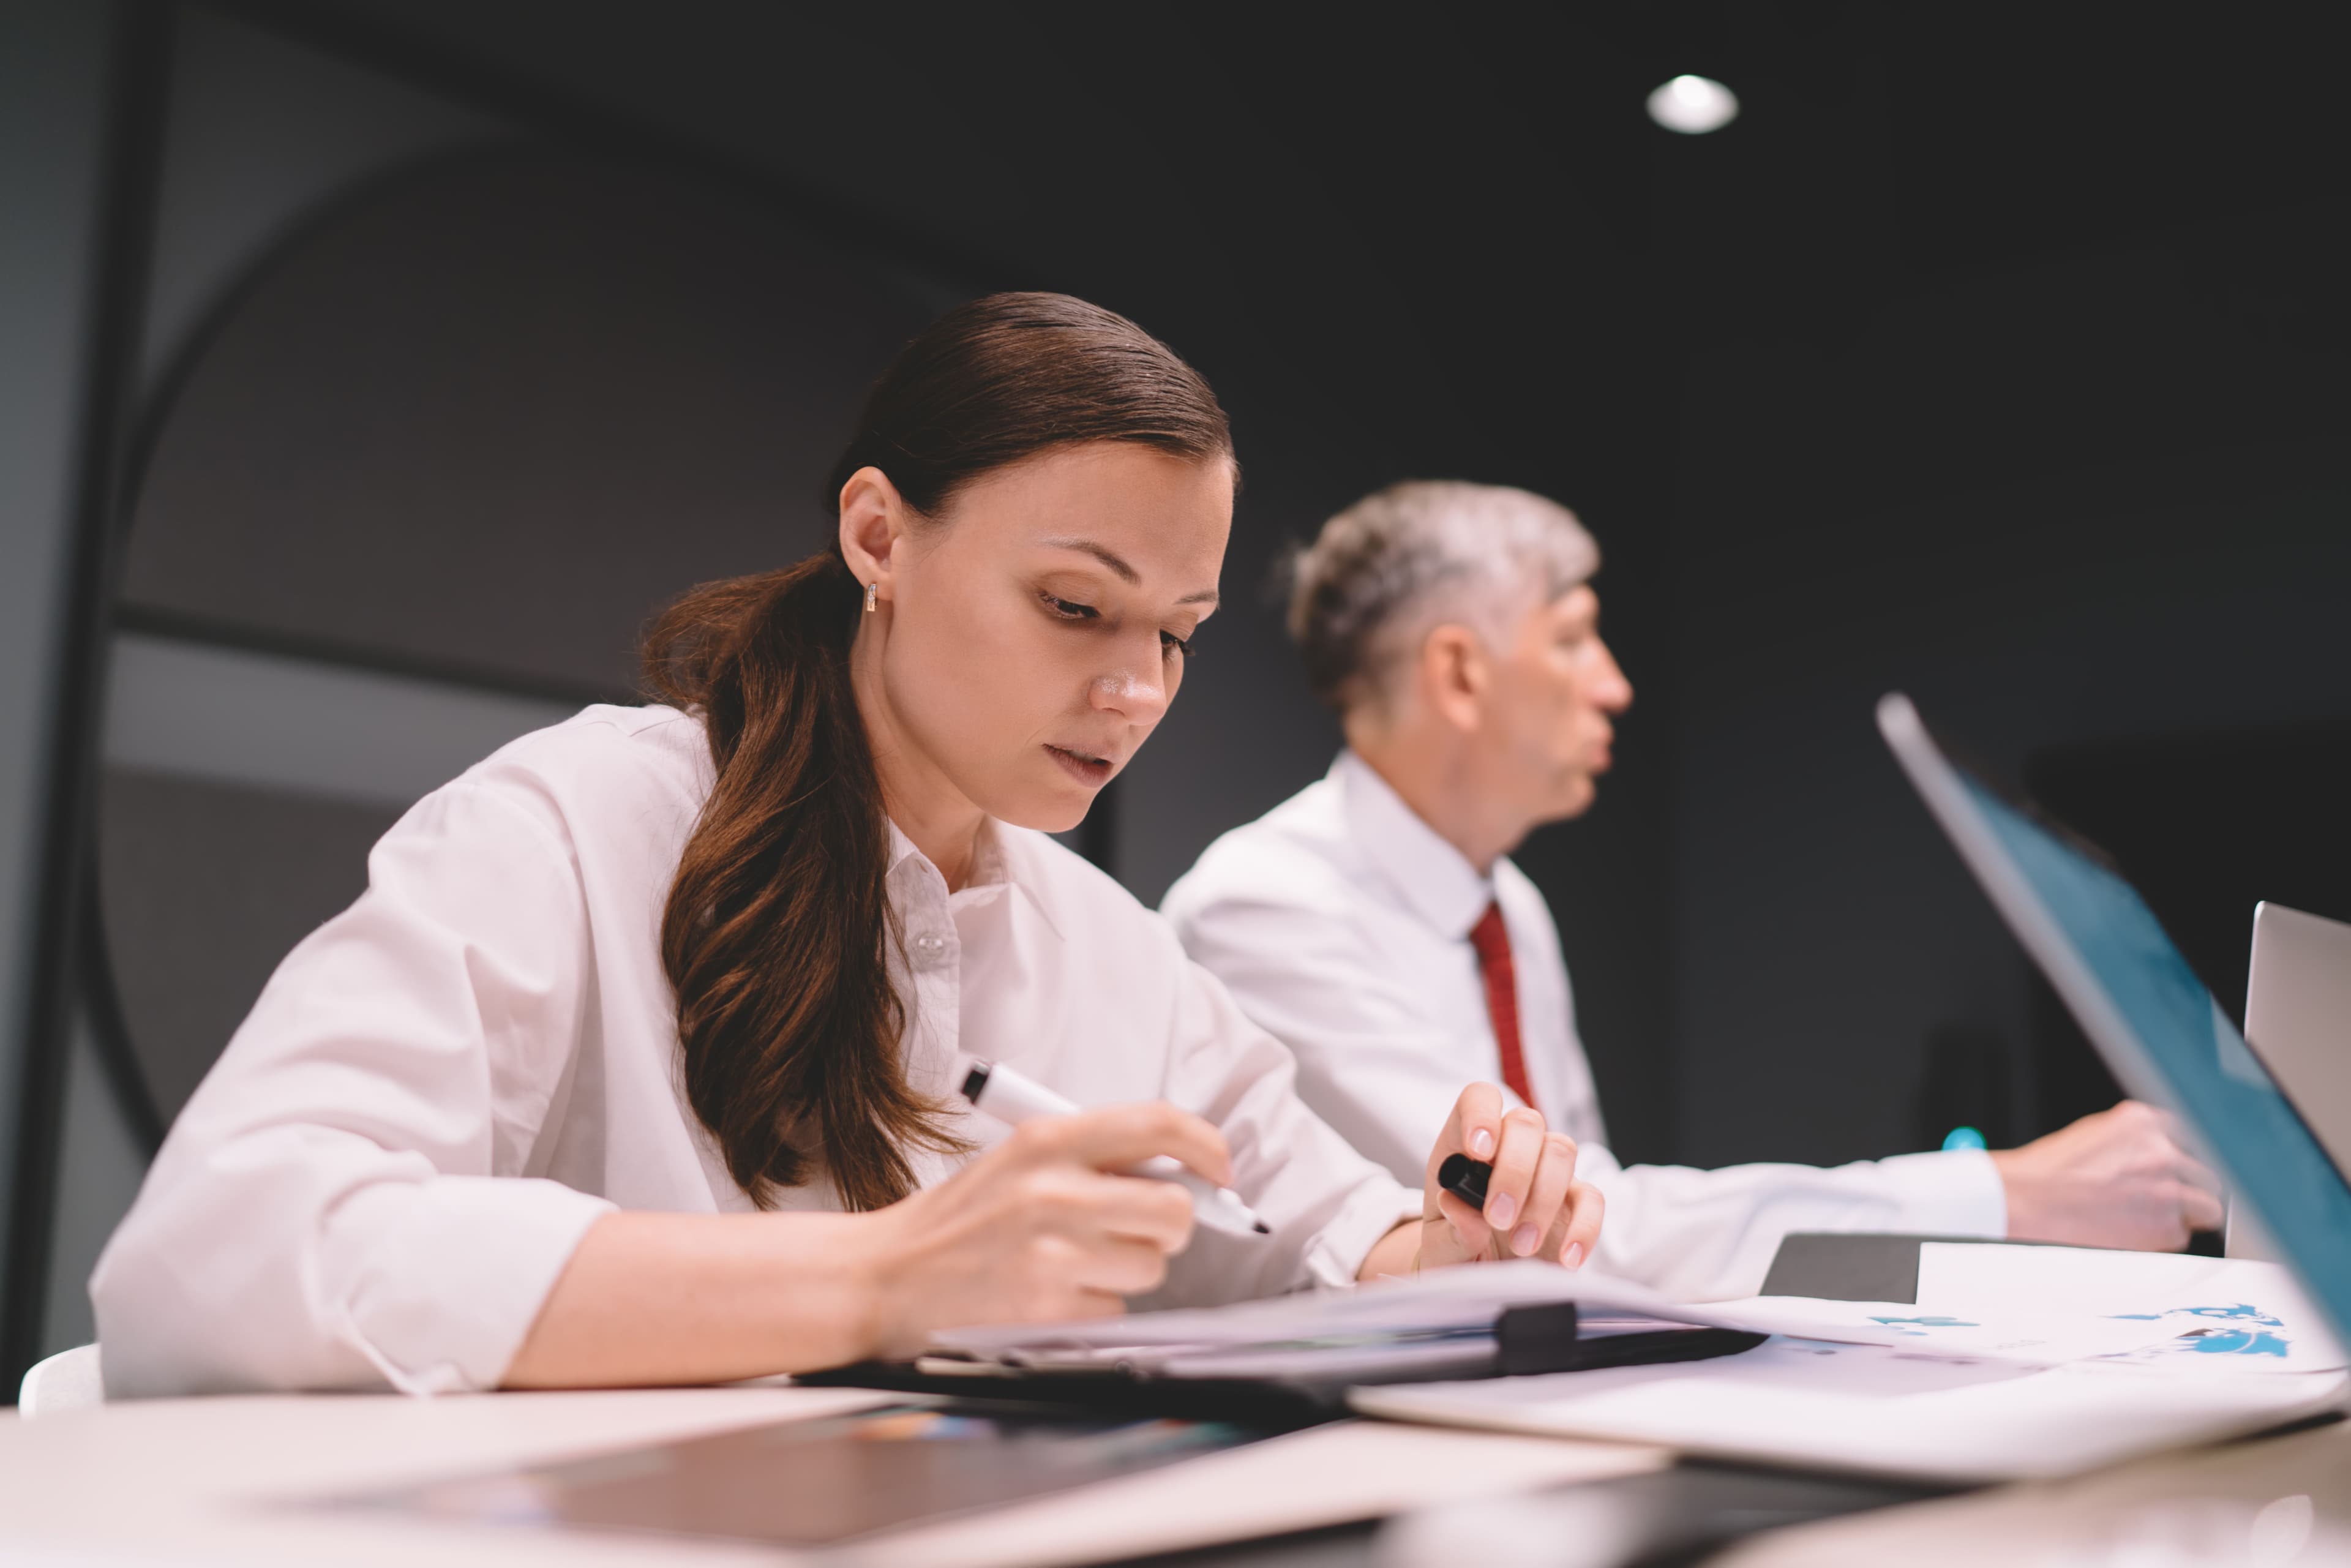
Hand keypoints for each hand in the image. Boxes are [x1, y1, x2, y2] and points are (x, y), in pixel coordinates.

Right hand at [859, 1103, 1227, 1357]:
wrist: (887, 1275)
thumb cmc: (962, 1219)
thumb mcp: (1019, 1160)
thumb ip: (1093, 1157)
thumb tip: (1183, 1173)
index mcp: (1048, 1139)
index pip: (1158, 1124)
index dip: (1207, 1147)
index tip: (1221, 1173)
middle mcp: (1054, 1189)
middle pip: (1172, 1207)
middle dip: (1170, 1225)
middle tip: (1139, 1229)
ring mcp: (1052, 1251)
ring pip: (1151, 1264)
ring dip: (1127, 1270)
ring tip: (1074, 1263)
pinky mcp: (1048, 1306)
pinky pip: (1115, 1308)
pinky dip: (1094, 1306)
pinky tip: (1050, 1294)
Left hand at [1410, 1083, 1603, 1272]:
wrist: (1481, 1278)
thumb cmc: (1455, 1249)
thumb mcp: (1440, 1247)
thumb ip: (1449, 1231)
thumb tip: (1459, 1208)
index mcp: (1466, 1144)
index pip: (1479, 1099)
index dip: (1482, 1114)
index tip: (1479, 1151)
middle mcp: (1510, 1146)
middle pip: (1526, 1122)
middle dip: (1515, 1170)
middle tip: (1498, 1219)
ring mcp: (1546, 1170)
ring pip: (1561, 1151)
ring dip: (1543, 1200)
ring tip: (1522, 1245)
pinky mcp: (1574, 1202)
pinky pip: (1592, 1198)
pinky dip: (1584, 1227)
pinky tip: (1566, 1259)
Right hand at [1991, 1100, 2223, 1249]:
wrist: (2025, 1202)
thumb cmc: (2046, 1173)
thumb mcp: (2092, 1136)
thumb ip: (2131, 1143)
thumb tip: (2150, 1158)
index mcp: (2143, 1122)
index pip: (2186, 1139)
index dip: (2176, 1163)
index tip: (2167, 1175)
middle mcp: (2163, 1151)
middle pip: (2204, 1175)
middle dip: (2187, 1190)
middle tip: (2159, 1204)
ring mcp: (2169, 1189)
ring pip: (2207, 1207)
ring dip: (2184, 1216)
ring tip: (2148, 1222)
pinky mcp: (2167, 1226)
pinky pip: (2181, 1236)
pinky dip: (2162, 1239)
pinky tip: (2130, 1233)